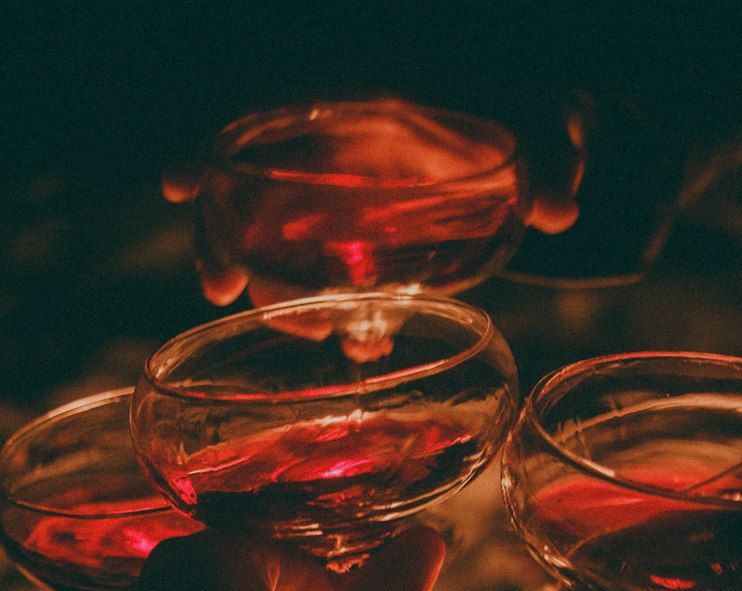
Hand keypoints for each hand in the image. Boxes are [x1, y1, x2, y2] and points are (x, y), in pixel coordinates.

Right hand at [163, 100, 582, 307]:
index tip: (178, 182)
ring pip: (272, 239)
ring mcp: (335, 194)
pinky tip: (351, 340)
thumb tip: (563, 205)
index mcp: (357, 98)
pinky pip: (313, 271)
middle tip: (221, 291)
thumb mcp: (537, 114)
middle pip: (247, 185)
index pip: (263, 107)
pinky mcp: (351, 235)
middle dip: (223, 236)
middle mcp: (331, 146)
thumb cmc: (513, 105)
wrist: (521, 126)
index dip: (212, 141)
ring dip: (275, 288)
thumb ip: (550, 149)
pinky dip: (322, 307)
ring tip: (316, 333)